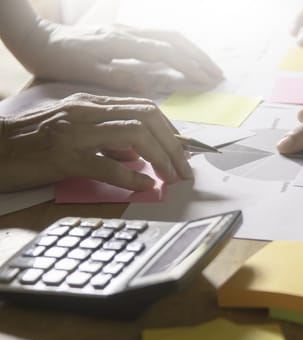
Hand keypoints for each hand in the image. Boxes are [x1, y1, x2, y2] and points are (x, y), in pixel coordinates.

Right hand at [0, 93, 192, 192]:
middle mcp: (86, 113)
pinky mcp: (64, 158)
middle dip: (174, 144)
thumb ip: (107, 138)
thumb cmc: (32, 142)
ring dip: (162, 157)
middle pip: (147, 118)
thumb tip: (139, 155)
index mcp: (91, 105)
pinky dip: (132, 177)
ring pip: (134, 135)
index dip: (171, 130)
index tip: (184, 150)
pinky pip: (107, 166)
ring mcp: (75, 134)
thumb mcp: (74, 131)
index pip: (144, 109)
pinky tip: (144, 186)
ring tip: (172, 176)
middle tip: (185, 168)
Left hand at [18, 21, 222, 91]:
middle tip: (217, 75)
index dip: (189, 66)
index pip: (165, 52)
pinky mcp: (126, 33)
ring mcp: (128, 30)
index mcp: (122, 43)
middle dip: (199, 57)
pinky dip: (179, 48)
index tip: (207, 80)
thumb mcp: (85, 74)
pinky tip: (185, 58)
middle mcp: (129, 33)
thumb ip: (119, 78)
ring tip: (208, 68)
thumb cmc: (59, 59)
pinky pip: (160, 37)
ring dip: (192, 51)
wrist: (38, 38)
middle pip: (175, 39)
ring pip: (170, 35)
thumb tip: (148, 87)